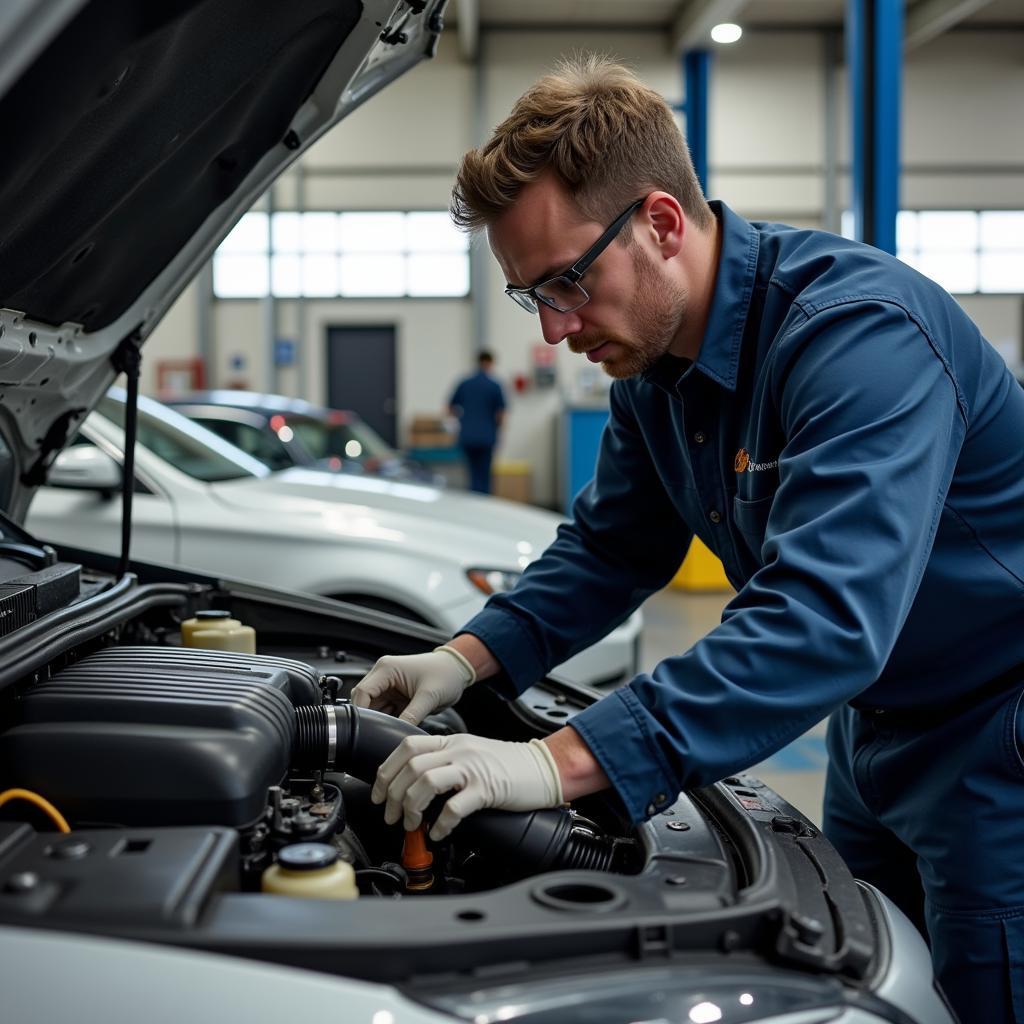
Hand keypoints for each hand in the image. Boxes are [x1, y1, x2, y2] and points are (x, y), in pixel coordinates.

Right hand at [351, 646, 474, 724]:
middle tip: (380, 732)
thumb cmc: (446, 674)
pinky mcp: (395, 696)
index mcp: (386, 669)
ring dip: (380, 720)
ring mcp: (388, 686)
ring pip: (373, 709)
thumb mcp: (429, 697)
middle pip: (364, 701)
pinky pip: (384, 712)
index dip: (361, 712)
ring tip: (391, 728)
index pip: (361, 692)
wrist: (458, 671)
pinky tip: (396, 727)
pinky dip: (388, 720)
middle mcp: (383, 675)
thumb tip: (397, 732)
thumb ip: (411, 716)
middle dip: (370, 718)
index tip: (367, 729)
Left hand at [372, 734, 563, 839]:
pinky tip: (438, 833)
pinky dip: (440, 824)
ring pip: (425, 782)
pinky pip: (454, 807)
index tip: (378, 793)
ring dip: (411, 808)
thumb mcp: (471, 754)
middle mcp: (458, 750)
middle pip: (410, 767)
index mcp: (450, 742)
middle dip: (392, 795)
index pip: (406, 747)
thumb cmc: (509, 765)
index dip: (386, 771)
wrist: (544, 768)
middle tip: (391, 816)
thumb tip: (413, 787)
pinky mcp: (487, 788)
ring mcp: (472, 768)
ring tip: (412, 825)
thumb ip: (444, 763)